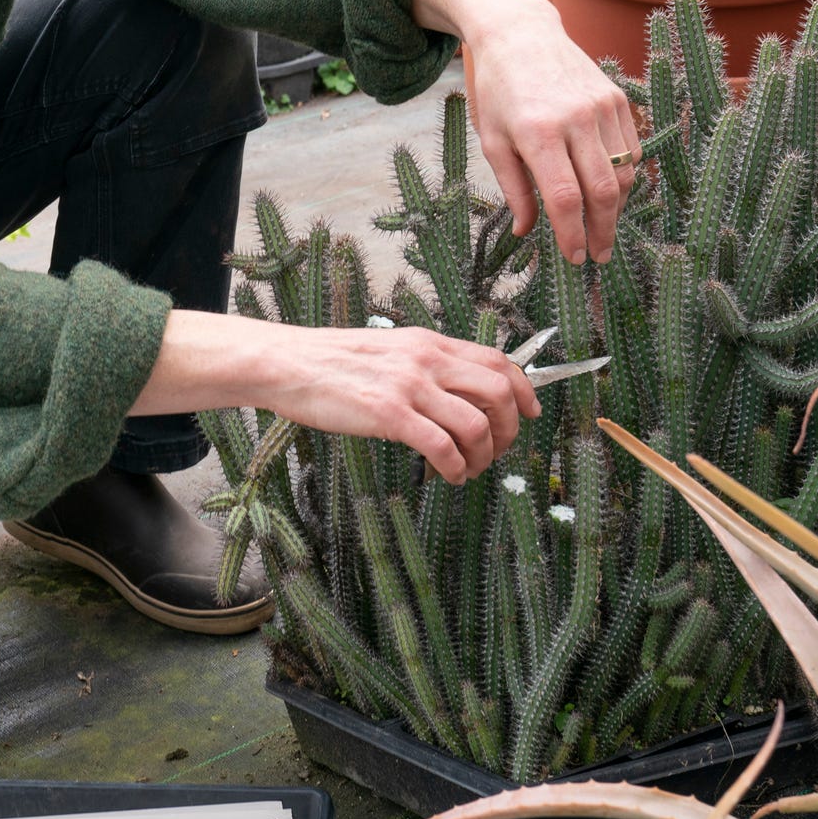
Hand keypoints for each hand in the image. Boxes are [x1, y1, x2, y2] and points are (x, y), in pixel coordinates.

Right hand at [134, 312, 539, 483]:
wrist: (286, 363)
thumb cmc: (330, 362)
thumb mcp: (387, 350)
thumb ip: (422, 365)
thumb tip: (454, 391)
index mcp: (428, 343)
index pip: (498, 360)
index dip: (525, 390)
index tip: (531, 413)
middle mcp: (427, 359)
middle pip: (500, 392)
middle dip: (511, 429)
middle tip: (498, 451)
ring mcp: (409, 386)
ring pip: (477, 424)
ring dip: (484, 455)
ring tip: (468, 470)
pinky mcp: (389, 414)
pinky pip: (442, 446)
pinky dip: (456, 467)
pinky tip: (448, 475)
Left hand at [413, 0, 638, 265]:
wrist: (521, 34)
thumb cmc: (499, 92)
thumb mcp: (492, 141)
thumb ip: (513, 189)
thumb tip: (528, 232)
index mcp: (538, 132)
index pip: (564, 198)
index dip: (572, 234)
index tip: (574, 258)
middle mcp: (575, 119)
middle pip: (602, 191)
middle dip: (602, 231)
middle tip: (597, 255)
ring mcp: (602, 107)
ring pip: (623, 174)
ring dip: (615, 207)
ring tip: (600, 227)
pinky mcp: (617, 99)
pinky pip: (631, 151)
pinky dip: (623, 176)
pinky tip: (606, 189)